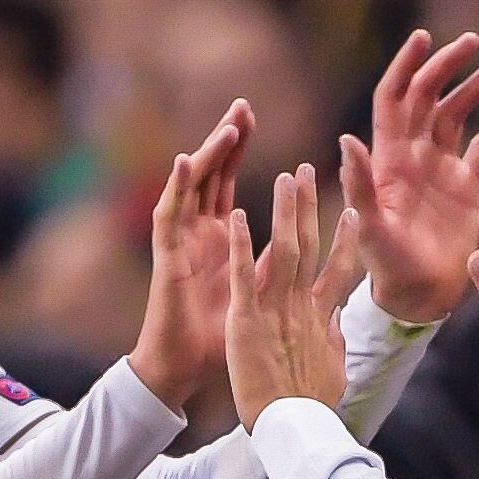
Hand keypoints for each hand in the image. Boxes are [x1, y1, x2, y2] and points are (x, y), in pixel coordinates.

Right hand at [128, 99, 254, 410]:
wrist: (185, 370)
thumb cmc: (219, 342)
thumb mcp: (261, 299)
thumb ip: (279, 273)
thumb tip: (312, 260)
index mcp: (222, 242)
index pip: (233, 188)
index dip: (248, 160)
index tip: (253, 116)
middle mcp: (199, 236)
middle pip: (212, 176)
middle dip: (227, 142)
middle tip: (244, 108)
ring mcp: (181, 243)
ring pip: (192, 188)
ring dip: (207, 155)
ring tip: (226, 126)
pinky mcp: (166, 257)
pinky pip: (167, 216)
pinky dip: (174, 188)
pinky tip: (182, 161)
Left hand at [227, 163, 362, 425]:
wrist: (294, 429)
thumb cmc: (313, 408)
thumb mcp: (333, 371)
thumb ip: (335, 340)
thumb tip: (338, 321)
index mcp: (322, 318)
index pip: (338, 270)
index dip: (345, 240)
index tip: (350, 213)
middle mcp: (303, 306)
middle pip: (308, 246)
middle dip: (308, 207)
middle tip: (306, 172)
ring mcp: (276, 310)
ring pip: (282, 249)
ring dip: (283, 210)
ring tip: (283, 177)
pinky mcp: (247, 319)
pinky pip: (243, 274)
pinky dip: (240, 243)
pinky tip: (234, 213)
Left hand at [343, 29, 478, 324]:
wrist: (418, 296)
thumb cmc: (386, 266)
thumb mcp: (369, 225)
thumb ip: (359, 184)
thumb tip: (346, 139)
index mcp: (388, 158)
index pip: (394, 97)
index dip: (405, 66)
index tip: (423, 37)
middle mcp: (413, 155)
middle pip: (427, 96)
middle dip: (446, 66)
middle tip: (471, 42)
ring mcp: (440, 168)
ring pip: (455, 114)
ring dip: (472, 88)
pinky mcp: (466, 186)